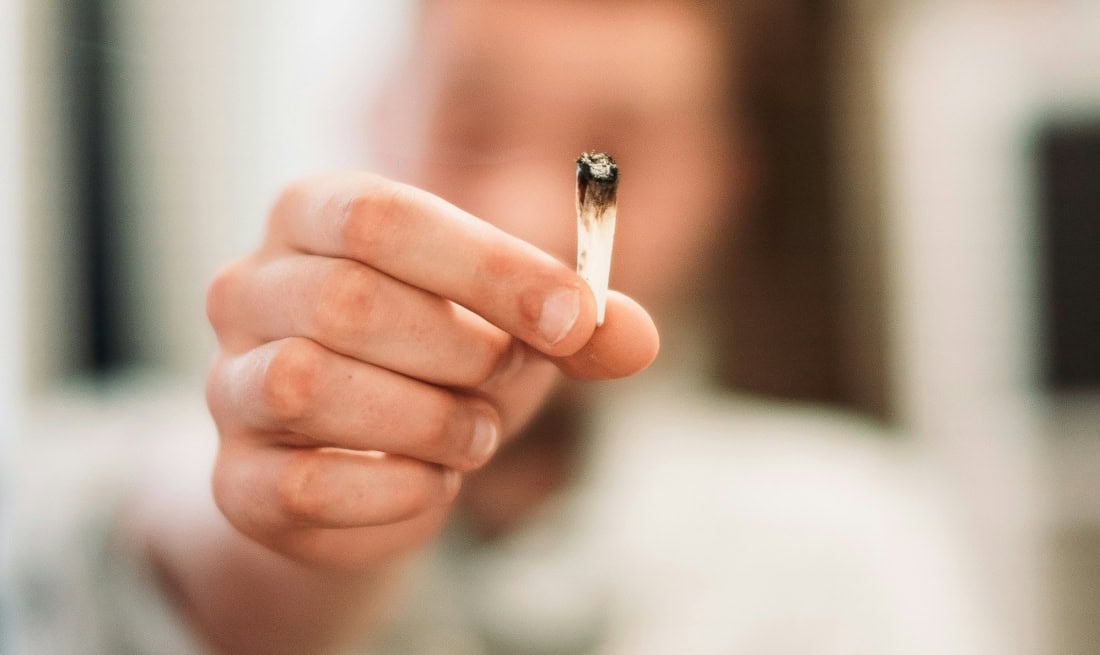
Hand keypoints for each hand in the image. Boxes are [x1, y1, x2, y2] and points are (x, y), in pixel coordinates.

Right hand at [205, 172, 658, 568]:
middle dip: (461, 351)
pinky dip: (397, 490)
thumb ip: (578, 326)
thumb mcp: (518, 328)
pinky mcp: (234, 480)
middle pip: (347, 299)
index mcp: (315, 214)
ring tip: (473, 434)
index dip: (488, 266)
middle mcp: (249, 287)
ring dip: (429, 421)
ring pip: (310, 386)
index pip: (382, 216)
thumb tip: (634, 338)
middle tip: (508, 379)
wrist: (370, 467)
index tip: (573, 316)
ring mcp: (227, 385)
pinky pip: (305, 485)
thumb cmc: (443, 365)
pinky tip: (432, 481)